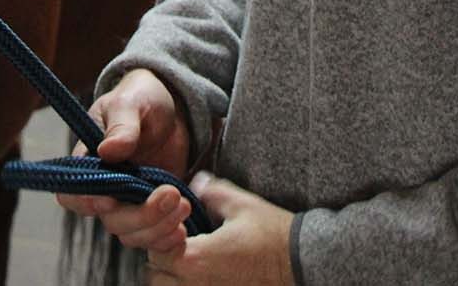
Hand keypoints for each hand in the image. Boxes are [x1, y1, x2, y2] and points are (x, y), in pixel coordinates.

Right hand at [56, 68, 192, 252]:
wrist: (173, 109)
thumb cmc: (141, 98)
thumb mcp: (131, 103)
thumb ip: (122, 125)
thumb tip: (108, 151)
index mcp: (90, 161)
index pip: (72, 193)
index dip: (85, 202)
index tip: (110, 199)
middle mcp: (106, 189)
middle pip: (111, 220)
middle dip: (141, 215)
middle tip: (171, 195)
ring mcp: (130, 203)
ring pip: (133, 234)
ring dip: (158, 227)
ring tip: (183, 206)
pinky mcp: (153, 211)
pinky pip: (154, 238)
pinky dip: (167, 240)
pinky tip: (183, 230)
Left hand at [145, 172, 294, 284]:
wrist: (302, 264)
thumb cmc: (272, 235)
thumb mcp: (241, 204)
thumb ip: (212, 192)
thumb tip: (196, 182)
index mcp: (197, 260)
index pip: (156, 253)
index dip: (159, 237)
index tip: (177, 226)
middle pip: (156, 280)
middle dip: (160, 260)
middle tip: (176, 242)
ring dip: (172, 276)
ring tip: (188, 258)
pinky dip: (189, 284)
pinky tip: (205, 271)